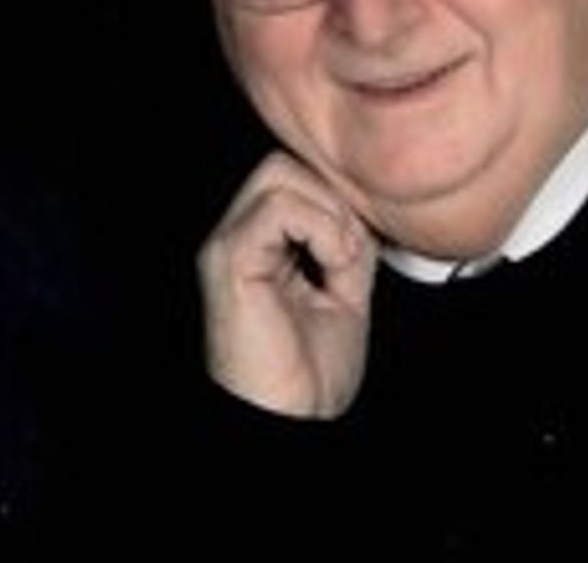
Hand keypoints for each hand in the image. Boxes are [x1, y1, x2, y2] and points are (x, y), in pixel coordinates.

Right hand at [197, 152, 377, 418]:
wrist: (289, 424)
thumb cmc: (309, 378)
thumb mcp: (345, 294)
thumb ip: (348, 245)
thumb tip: (360, 208)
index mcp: (259, 245)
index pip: (294, 178)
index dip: (336, 199)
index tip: (360, 245)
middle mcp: (236, 238)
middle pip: (282, 164)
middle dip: (330, 197)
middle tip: (349, 251)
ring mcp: (227, 245)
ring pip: (278, 172)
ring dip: (327, 212)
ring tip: (339, 260)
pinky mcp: (229, 260)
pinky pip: (279, 207)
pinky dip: (320, 228)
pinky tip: (331, 265)